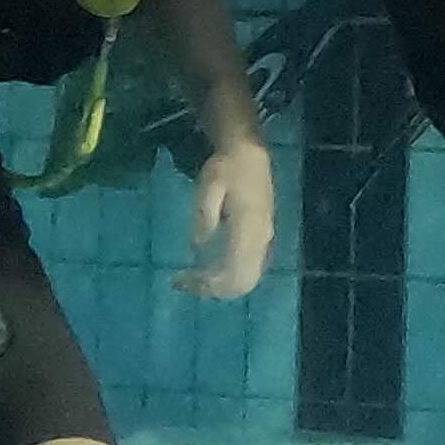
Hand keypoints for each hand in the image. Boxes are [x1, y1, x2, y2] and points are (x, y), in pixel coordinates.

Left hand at [176, 137, 274, 299]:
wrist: (249, 154)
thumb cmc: (226, 168)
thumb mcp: (209, 186)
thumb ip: (205, 216)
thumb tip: (197, 247)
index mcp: (248, 228)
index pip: (231, 271)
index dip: (206, 284)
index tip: (180, 280)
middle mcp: (260, 239)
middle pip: (241, 282)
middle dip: (212, 290)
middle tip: (183, 283)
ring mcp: (264, 240)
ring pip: (247, 280)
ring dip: (221, 287)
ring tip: (193, 279)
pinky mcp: (262, 239)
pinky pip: (249, 270)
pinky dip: (228, 278)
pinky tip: (208, 270)